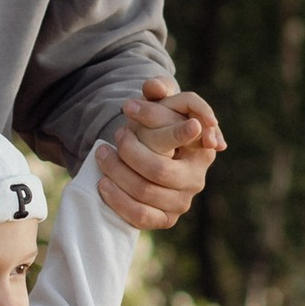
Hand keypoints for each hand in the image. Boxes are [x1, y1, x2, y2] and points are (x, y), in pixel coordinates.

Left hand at [98, 75, 223, 231]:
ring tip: (102, 155)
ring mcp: (182, 201)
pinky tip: (103, 183)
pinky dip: (117, 200)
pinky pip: (140, 216)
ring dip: (117, 172)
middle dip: (130, 151)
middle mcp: (197, 177)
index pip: (189, 135)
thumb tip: (152, 85)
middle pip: (159, 169)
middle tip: (116, 135)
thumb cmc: (156, 127)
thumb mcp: (159, 105)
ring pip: (145, 191)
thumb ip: (158, 90)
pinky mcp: (166, 220)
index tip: (131, 110)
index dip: (172, 128)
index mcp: (202, 148)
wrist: (148, 158)